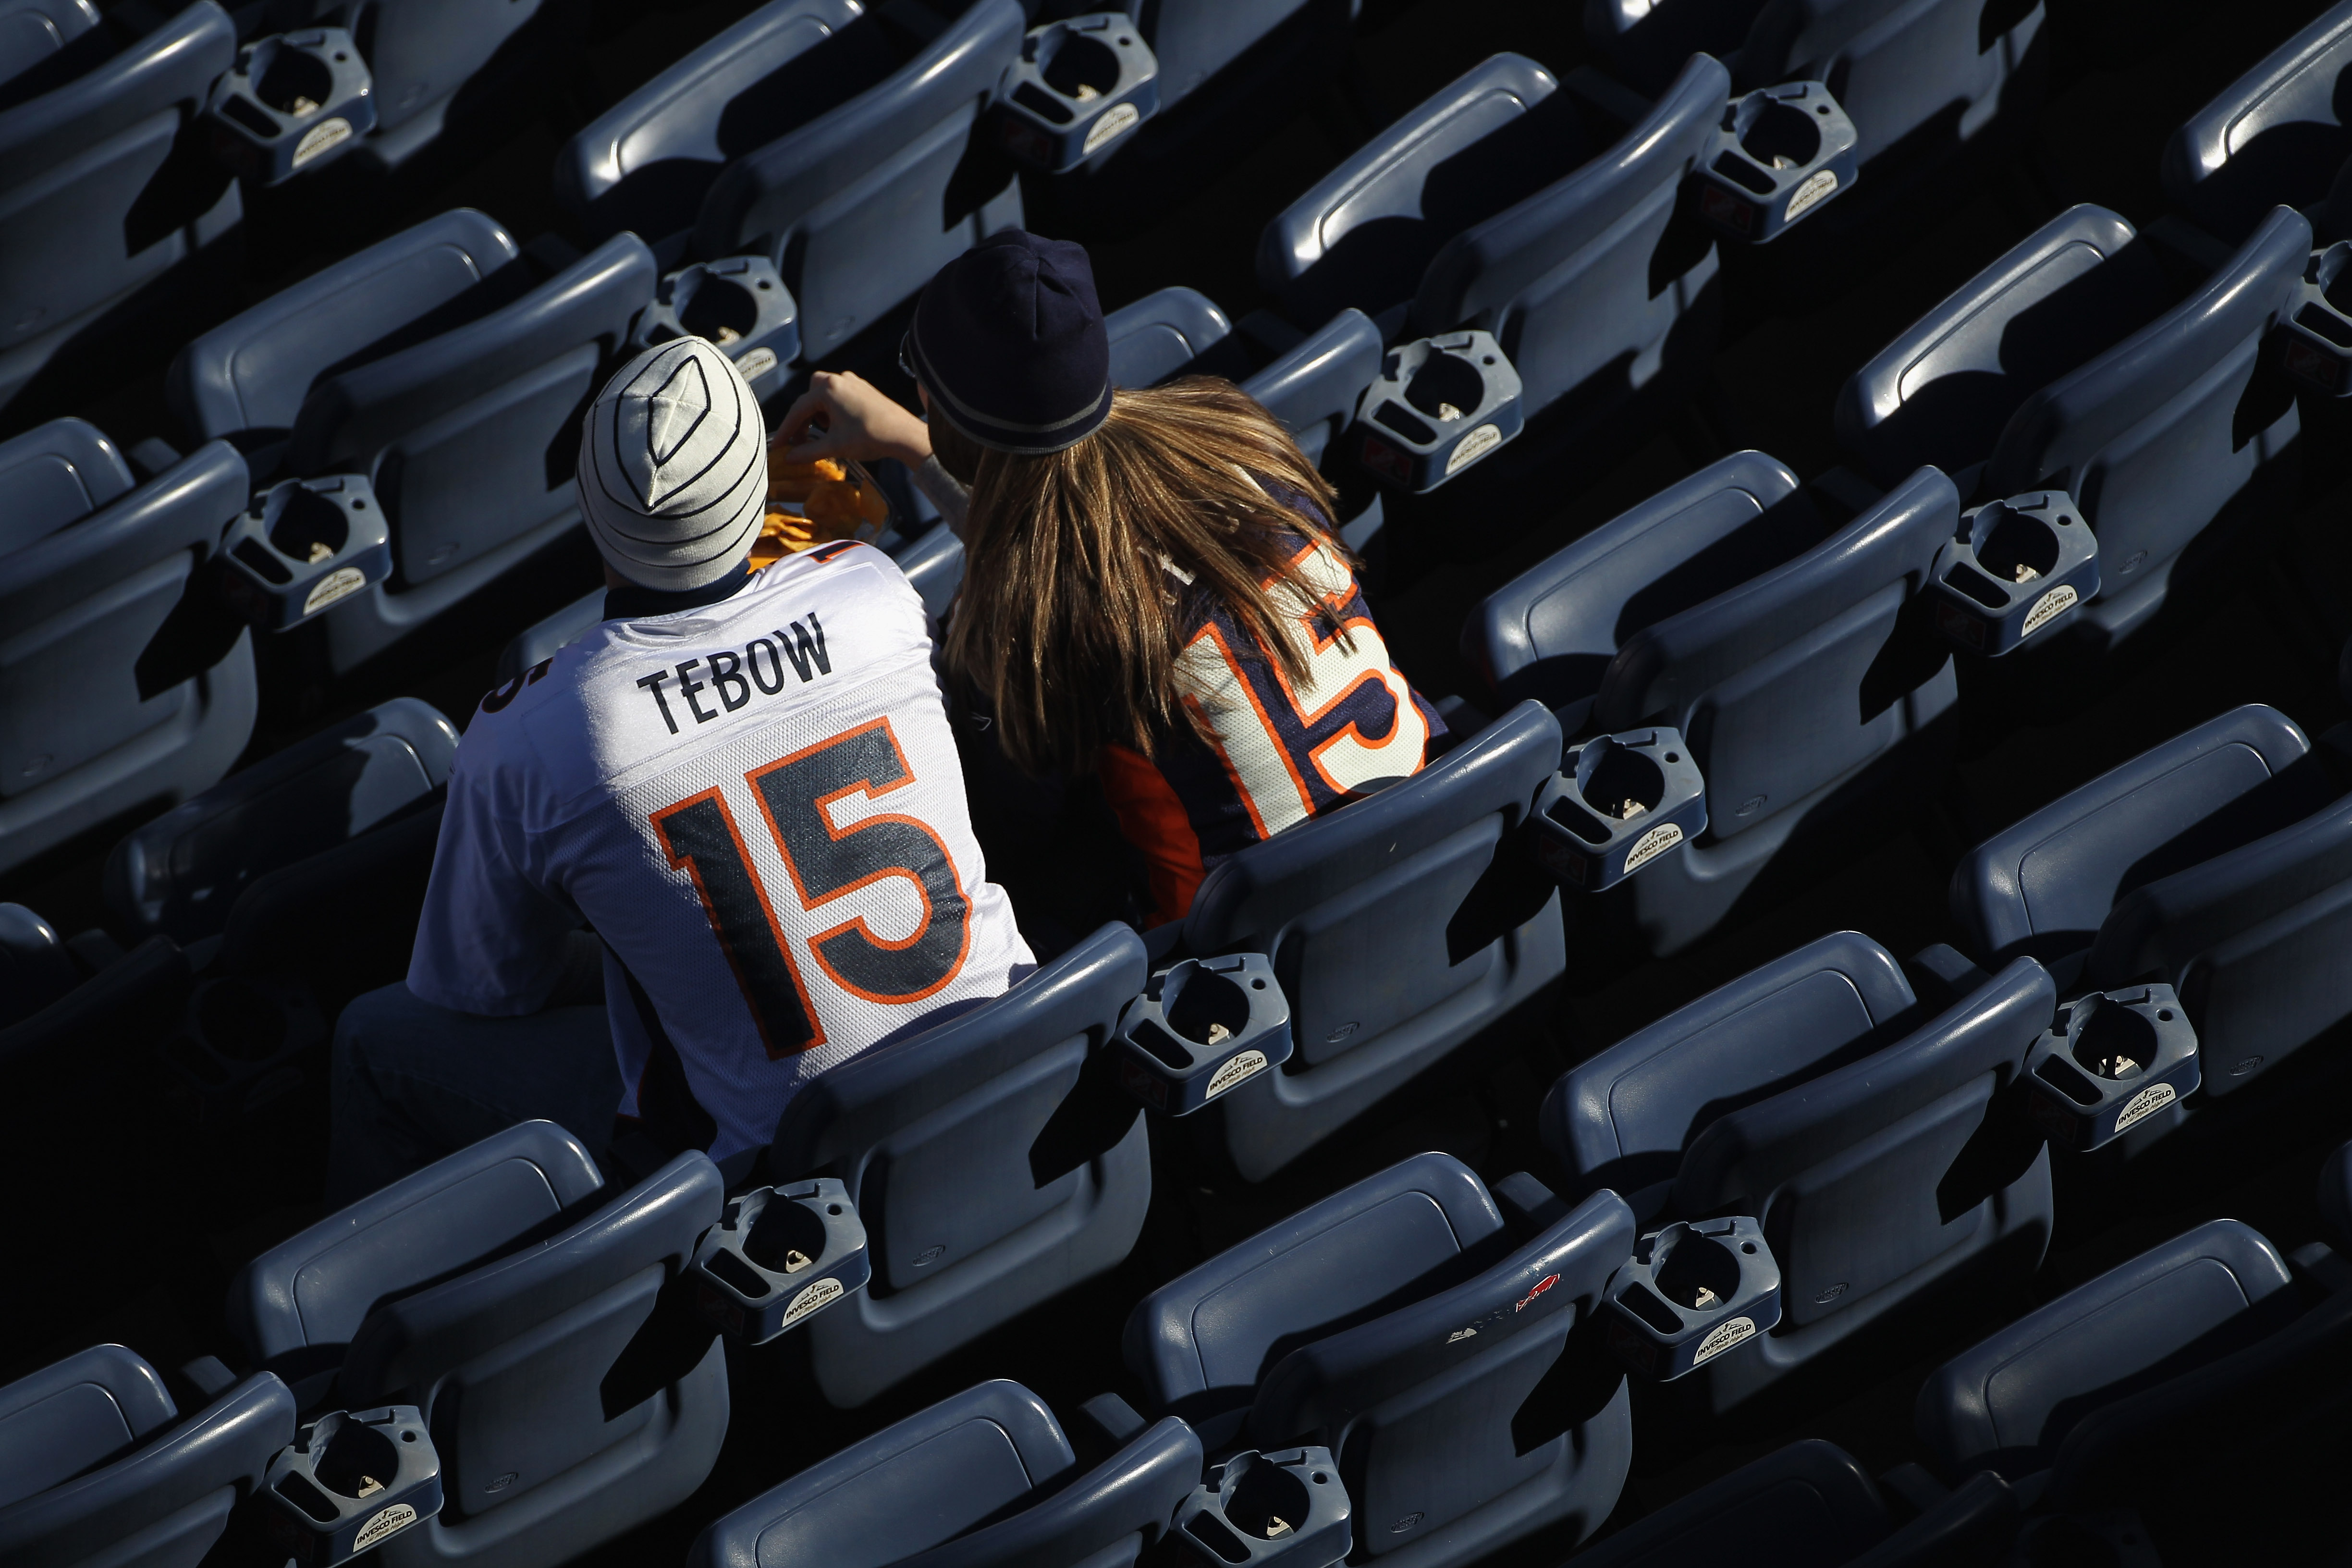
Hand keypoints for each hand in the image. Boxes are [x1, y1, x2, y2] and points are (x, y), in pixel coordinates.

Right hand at [772, 372, 930, 468]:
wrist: (904, 434)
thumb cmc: (870, 437)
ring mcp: (854, 382)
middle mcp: (839, 379)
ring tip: (824, 433)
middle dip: (803, 418)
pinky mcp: (865, 389)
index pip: (798, 410)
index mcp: (828, 389)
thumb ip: (808, 451)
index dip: (787, 430)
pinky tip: (839, 426)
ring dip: (819, 413)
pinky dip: (833, 409)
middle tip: (802, 439)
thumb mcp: (835, 446)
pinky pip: (840, 395)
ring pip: (825, 394)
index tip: (779, 445)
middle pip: (810, 396)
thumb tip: (789, 458)